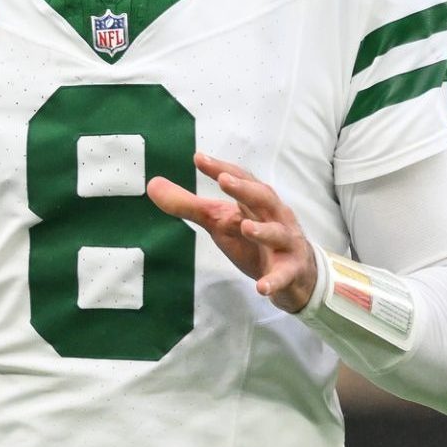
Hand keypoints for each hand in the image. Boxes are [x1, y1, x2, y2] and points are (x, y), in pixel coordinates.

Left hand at [147, 152, 318, 312]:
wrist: (295, 273)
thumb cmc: (254, 240)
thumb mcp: (220, 222)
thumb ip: (189, 205)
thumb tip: (152, 184)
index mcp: (255, 202)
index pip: (240, 179)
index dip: (221, 168)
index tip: (198, 158)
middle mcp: (274, 217)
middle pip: (263, 198)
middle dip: (244, 189)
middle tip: (223, 180)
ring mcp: (286, 244)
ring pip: (277, 234)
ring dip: (263, 230)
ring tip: (245, 227)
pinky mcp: (291, 271)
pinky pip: (283, 276)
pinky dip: (274, 281)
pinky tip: (262, 288)